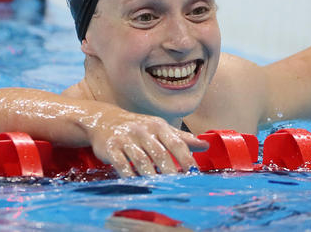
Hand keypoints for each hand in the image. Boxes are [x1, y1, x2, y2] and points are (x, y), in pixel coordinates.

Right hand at [83, 110, 208, 176]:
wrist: (104, 119)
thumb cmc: (138, 128)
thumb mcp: (160, 128)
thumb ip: (182, 138)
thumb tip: (206, 145)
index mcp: (158, 126)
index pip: (176, 143)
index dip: (186, 160)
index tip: (194, 175)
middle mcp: (143, 131)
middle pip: (160, 154)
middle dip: (170, 172)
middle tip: (178, 187)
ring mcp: (126, 139)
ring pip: (142, 161)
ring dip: (152, 176)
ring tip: (161, 190)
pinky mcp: (110, 148)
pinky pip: (121, 164)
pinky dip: (130, 176)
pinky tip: (138, 185)